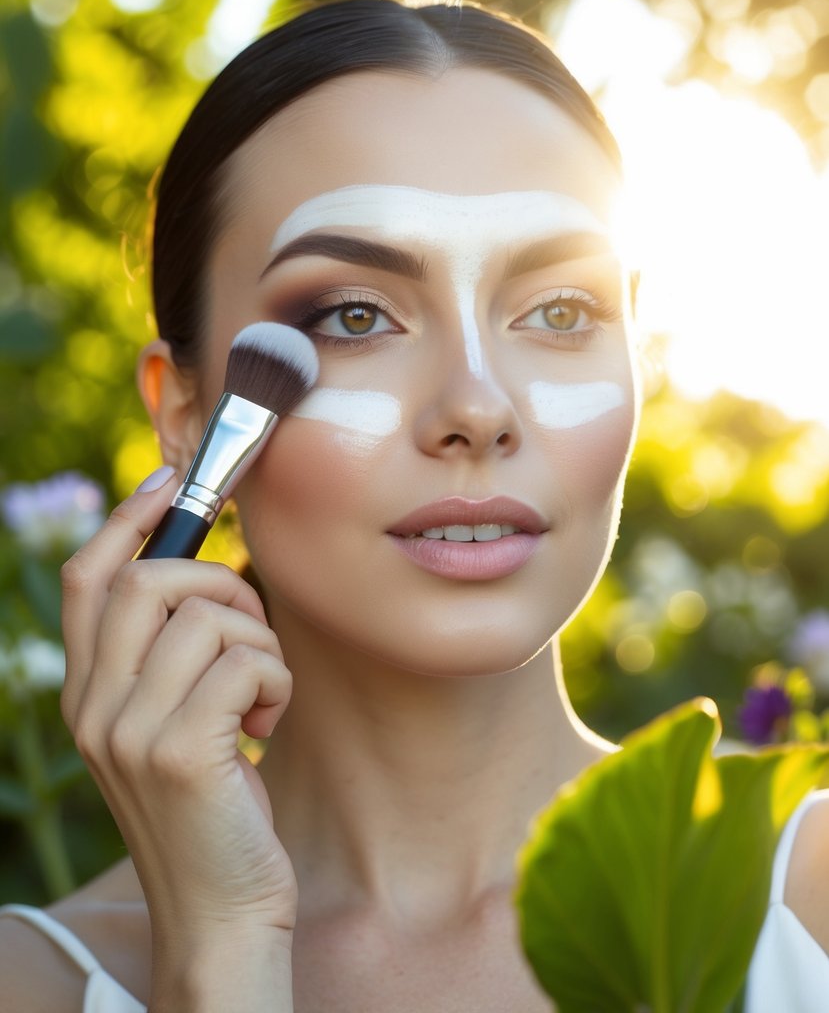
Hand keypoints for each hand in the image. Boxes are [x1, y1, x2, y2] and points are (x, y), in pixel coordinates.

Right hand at [60, 467, 295, 1008]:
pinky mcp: (180, 751)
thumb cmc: (214, 808)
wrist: (223, 912)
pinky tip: (269, 724)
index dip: (129, 520)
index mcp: (87, 695)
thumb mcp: (173, 724)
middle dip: (220, 582)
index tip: (171, 481)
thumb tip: (200, 570)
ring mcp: (130, 731)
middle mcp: (94, 708)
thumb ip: (166, 659)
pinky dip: (276, 679)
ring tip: (262, 694)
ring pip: (209, 616)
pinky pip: (246, 660)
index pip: (90, 581)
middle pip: (149, 582)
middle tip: (252, 626)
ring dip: (260, 641)